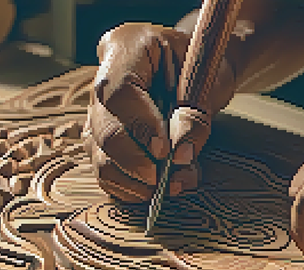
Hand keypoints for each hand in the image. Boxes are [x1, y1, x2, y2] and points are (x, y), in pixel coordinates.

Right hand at [84, 23, 236, 201]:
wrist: (197, 72)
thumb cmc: (201, 68)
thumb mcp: (206, 82)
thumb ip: (194, 116)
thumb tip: (180, 155)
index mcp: (125, 48)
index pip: (117, 92)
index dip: (139, 125)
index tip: (164, 149)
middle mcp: (102, 80)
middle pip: (103, 129)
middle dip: (135, 161)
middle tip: (163, 176)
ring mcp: (97, 112)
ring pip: (99, 155)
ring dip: (133, 181)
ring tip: (167, 185)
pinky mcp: (101, 140)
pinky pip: (104, 171)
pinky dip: (131, 188)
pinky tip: (156, 188)